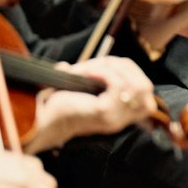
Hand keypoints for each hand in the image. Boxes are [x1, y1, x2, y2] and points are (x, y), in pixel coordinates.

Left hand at [33, 55, 157, 148]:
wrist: (41, 123)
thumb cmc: (55, 108)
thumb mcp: (75, 92)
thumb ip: (79, 80)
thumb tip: (68, 65)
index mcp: (119, 116)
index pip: (146, 94)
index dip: (132, 72)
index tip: (108, 65)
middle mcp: (121, 120)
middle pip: (147, 88)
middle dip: (126, 67)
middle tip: (103, 64)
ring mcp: (115, 118)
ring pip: (138, 86)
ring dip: (117, 69)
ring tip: (95, 68)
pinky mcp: (104, 114)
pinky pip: (119, 86)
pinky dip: (106, 73)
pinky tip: (89, 72)